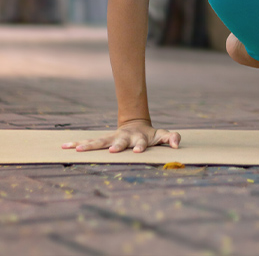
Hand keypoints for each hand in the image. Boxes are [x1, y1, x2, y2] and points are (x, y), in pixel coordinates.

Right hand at [61, 119, 180, 153]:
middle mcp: (124, 138)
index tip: (137, 151)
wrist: (136, 125)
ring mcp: (113, 139)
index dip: (139, 146)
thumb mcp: (163, 135)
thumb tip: (176, 144)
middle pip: (119, 142)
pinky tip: (65, 147)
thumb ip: (172, 137)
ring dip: (90, 145)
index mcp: (139, 138)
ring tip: (78, 148)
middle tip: (112, 150)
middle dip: (115, 146)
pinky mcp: (104, 141)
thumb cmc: (151, 135)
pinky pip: (90, 142)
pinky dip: (78, 144)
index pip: (140, 142)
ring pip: (100, 141)